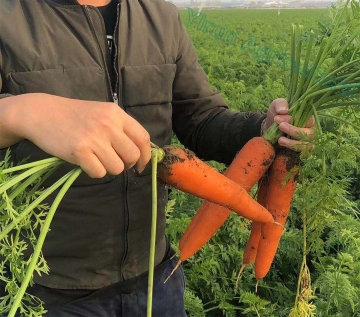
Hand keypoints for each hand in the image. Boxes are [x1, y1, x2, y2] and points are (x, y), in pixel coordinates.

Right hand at [5, 93, 150, 177]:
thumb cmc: (74, 115)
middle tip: (114, 161)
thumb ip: (120, 128)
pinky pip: (99, 173)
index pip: (143, 138)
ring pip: (117, 168)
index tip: (140, 165)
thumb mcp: (102, 113)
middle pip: (133, 156)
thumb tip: (139, 152)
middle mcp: (108, 125)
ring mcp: (94, 138)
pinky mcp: (80, 151)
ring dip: (109, 168)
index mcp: (116, 114)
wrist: (42, 113)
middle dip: (127, 164)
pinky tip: (85, 162)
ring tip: (96, 159)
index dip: (146, 155)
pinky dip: (94, 172)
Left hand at [263, 98, 314, 151]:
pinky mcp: (303, 150)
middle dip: (293, 131)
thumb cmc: (277, 114)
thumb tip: (284, 110)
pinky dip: (295, 151)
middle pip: (309, 134)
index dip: (293, 120)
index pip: (306, 120)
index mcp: (309, 118)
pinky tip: (285, 148)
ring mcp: (308, 142)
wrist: (270, 127)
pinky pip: (304, 154)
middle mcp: (311, 130)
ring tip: (280, 140)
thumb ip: (281, 104)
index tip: (277, 118)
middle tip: (280, 127)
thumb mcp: (277, 106)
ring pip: (307, 145)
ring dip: (293, 143)